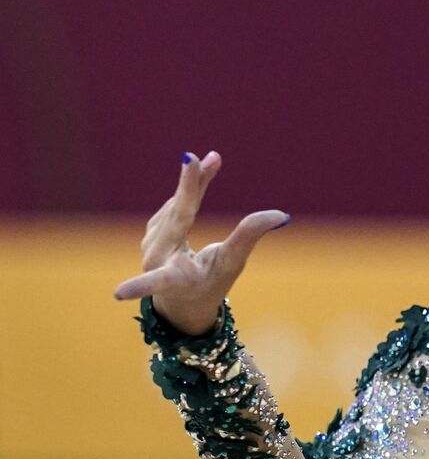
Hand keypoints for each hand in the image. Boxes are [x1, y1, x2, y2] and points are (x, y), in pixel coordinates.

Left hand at [113, 151, 287, 335]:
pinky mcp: (150, 232)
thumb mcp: (231, 266)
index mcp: (174, 279)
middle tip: (210, 159)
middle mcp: (155, 261)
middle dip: (193, 185)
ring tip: (213, 160)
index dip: (141, 285)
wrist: (182, 299)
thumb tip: (280, 215)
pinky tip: (199, 174)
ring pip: (176, 207)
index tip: (119, 294)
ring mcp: (149, 244)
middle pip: (178, 215)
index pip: (161, 278)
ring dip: (193, 182)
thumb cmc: (210, 286)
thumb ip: (248, 238)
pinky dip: (188, 191)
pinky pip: (173, 207)